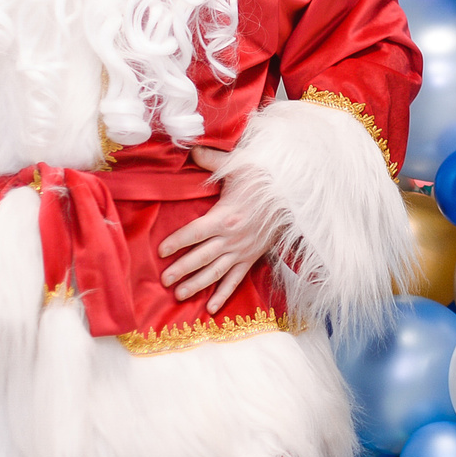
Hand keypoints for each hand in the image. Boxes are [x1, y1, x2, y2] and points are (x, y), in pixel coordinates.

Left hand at [158, 145, 281, 312]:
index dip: (176, 242)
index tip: (161, 251)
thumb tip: (191, 148)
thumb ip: (211, 159)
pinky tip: (211, 308)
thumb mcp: (238, 166)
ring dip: (196, 285)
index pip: (194, 232)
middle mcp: (232, 238)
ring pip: (216, 272)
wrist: (294, 196)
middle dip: (181, 270)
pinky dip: (224, 294)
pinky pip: (236, 279)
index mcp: (225, 216)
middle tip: (164, 280)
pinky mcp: (252, 258)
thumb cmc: (264, 179)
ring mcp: (242, 250)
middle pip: (201, 257)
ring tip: (179, 294)